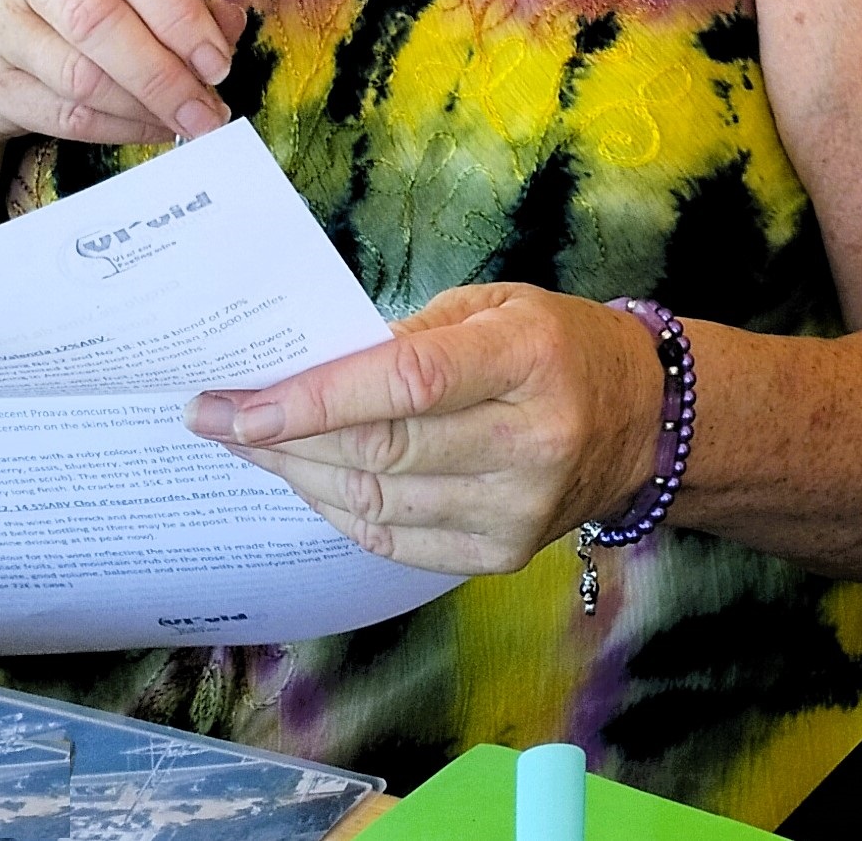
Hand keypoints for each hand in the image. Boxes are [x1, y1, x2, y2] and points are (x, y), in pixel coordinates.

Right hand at [0, 0, 237, 147]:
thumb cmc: (76, 12)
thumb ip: (182, 2)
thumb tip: (229, 27)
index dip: (178, 13)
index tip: (218, 61)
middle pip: (97, 21)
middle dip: (164, 74)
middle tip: (208, 109)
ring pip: (80, 76)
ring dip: (144, 108)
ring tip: (187, 123)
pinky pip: (63, 115)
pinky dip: (119, 129)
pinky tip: (152, 130)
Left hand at [188, 285, 666, 575]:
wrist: (646, 420)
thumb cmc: (557, 346)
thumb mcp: (495, 307)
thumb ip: (408, 338)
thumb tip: (306, 370)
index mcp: (530, 359)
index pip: (406, 385)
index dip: (314, 399)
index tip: (237, 403)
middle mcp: (531, 440)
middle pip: (381, 449)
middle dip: (283, 439)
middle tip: (216, 420)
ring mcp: (519, 508)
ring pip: (376, 500)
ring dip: (299, 474)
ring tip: (252, 446)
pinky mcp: (504, 554)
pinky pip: (394, 540)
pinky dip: (339, 510)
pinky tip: (308, 480)